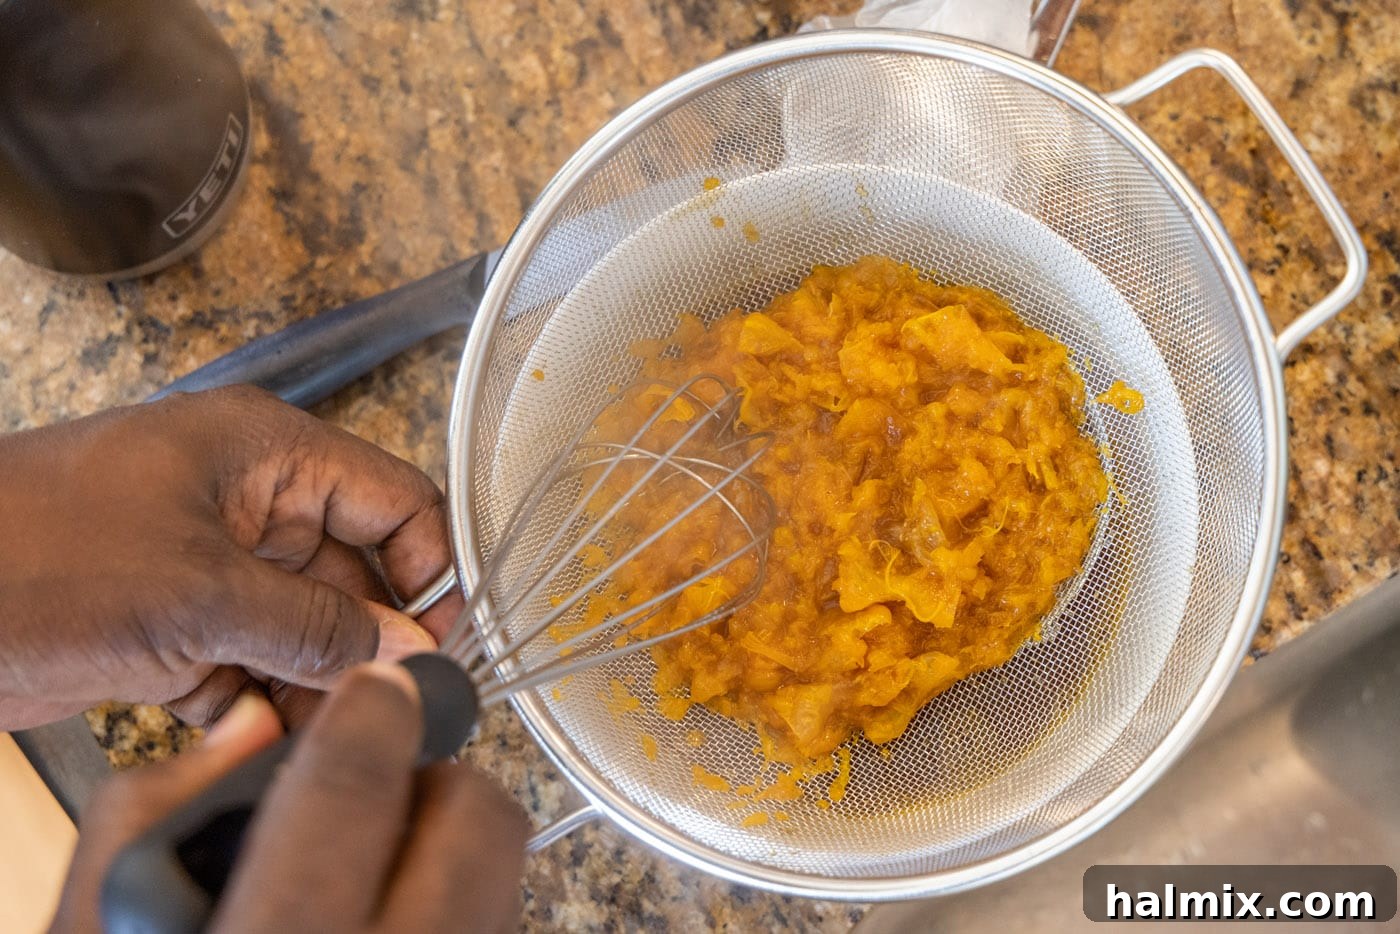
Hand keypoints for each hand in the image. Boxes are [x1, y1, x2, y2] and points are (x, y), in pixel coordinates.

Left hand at [0, 386, 462, 728]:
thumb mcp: (196, 592)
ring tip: (324, 732)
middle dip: (372, 642)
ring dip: (317, 683)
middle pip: (354, 572)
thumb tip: (408, 655)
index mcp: (266, 456)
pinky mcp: (173, 623)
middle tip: (393, 709)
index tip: (447, 642)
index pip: (393, 499)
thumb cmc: (30, 555)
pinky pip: (248, 665)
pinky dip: (258, 704)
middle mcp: (249, 504)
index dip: (432, 567)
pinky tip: (257, 738)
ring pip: (304, 628)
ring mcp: (209, 565)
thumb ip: (316, 626)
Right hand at [52, 665, 528, 933]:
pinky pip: (498, 927)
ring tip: (372, 881)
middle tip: (376, 800)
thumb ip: (151, 815)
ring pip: (504, 879)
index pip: (350, 797)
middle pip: (478, 825)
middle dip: (435, 786)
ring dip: (449, 852)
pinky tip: (391, 927)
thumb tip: (255, 730)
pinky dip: (458, 910)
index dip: (372, 718)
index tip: (379, 690)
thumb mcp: (97, 926)